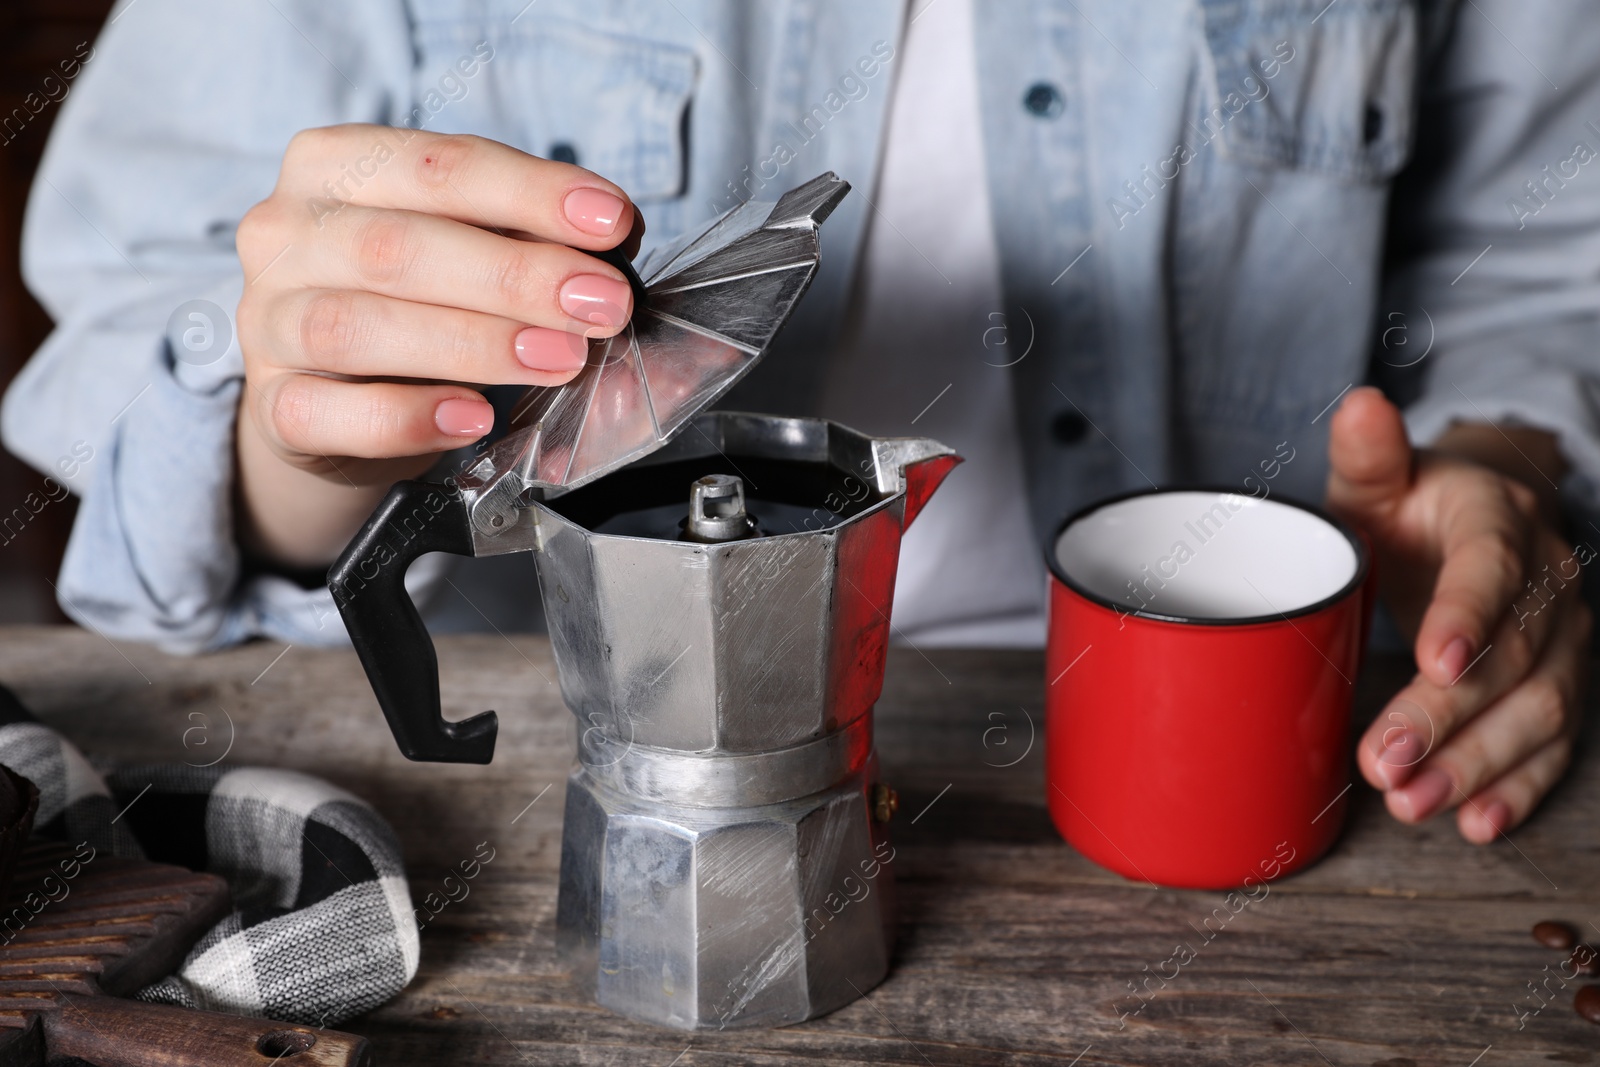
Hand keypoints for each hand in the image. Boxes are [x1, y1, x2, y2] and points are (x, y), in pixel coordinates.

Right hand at [233, 125, 640, 565]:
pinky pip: (327, 412)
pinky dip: (407, 417)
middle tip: (603, 303)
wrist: (337, 403)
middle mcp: (285, 233)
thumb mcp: (467, 249)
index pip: (437, 166)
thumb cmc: (417, 303)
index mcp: (334, 166)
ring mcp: (267, 322)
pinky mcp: (274, 408)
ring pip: (356, 326)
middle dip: (515, 274)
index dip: (531, 192)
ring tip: (560, 359)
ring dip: (473, 343)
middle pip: (396, 246)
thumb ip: (526, 236)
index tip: (615, 222)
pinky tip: (474, 420)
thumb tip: (617, 241)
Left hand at [1326, 387, 1588, 842]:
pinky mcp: (1557, 684)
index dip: (1467, 616)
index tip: (1435, 662)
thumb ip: (1367, 455)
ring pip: (1537, 710)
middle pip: (1510, 657)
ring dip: (1477, 765)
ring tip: (1412, 803)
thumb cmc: (1413, 504)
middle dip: (1448, 716)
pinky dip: (1517, 788)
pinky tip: (1478, 824)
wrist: (1477, 519)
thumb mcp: (1381, 477)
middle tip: (1385, 761)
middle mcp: (1547, 583)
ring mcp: (1562, 639)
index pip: (1491, 569)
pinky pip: (1552, 745)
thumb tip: (1358, 405)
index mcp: (1499, 521)